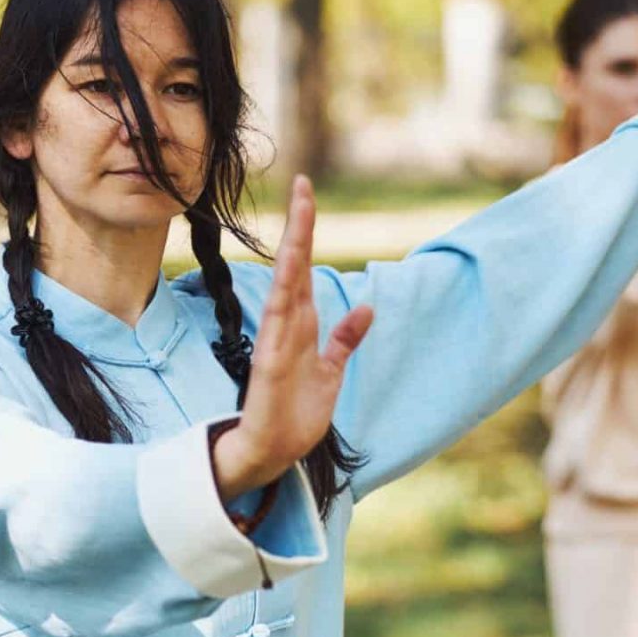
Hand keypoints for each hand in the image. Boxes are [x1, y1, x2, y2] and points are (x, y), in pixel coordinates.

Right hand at [212, 175, 374, 497]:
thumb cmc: (296, 414)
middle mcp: (288, 325)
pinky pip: (277, 324)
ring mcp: (276, 341)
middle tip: (304, 184)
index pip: (306, 269)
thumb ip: (345, 340)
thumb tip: (367, 308)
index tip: (309, 195)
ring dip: (293, 249)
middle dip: (300, 226)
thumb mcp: (331, 372)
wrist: (273, 452)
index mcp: (303, 325)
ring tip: (299, 213)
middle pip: (295, 265)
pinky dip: (283, 297)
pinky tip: (288, 272)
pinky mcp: (270, 364)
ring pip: (286, 284)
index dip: (308, 232)